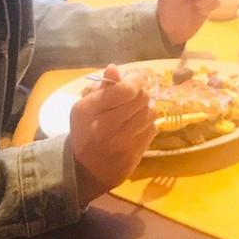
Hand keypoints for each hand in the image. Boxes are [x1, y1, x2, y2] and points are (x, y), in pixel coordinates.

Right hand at [68, 64, 155, 204]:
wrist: (85, 170)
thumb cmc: (86, 132)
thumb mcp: (86, 107)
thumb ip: (102, 87)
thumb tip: (114, 68)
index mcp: (89, 110)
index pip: (125, 89)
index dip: (136, 79)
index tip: (135, 78)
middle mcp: (104, 126)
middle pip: (142, 98)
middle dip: (141, 92)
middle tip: (135, 95)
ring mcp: (121, 142)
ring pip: (150, 112)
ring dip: (146, 108)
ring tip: (137, 110)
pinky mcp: (134, 154)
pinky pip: (152, 129)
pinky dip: (148, 124)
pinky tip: (137, 126)